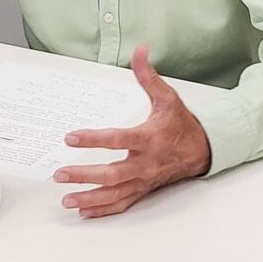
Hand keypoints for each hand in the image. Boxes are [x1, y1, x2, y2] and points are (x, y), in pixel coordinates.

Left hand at [53, 46, 211, 218]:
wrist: (202, 150)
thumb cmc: (181, 124)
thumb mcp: (167, 97)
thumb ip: (148, 76)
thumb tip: (140, 51)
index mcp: (149, 139)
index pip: (117, 139)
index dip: (93, 138)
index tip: (71, 137)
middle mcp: (145, 163)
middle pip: (112, 174)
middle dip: (84, 175)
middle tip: (60, 174)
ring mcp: (143, 180)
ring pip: (114, 194)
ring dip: (89, 198)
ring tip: (66, 199)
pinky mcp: (143, 190)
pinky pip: (122, 204)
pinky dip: (102, 209)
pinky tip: (83, 210)